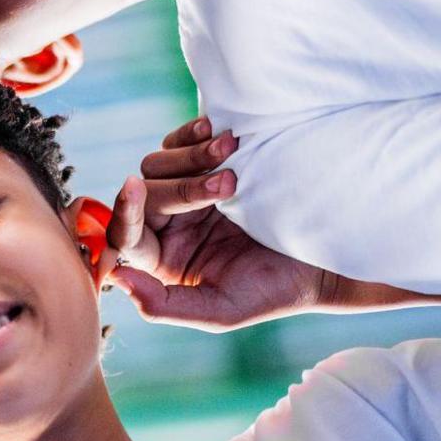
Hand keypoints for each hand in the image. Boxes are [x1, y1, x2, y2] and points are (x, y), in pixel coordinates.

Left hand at [105, 116, 333, 330]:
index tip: (134, 186)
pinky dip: (192, 133)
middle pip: (146, 193)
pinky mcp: (208, 166)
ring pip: (159, 164)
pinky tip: (217, 130)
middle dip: (182, 185)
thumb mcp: (220, 310)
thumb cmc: (274, 290)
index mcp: (161, 260)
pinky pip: (181, 143)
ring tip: (232, 149)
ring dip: (191, 156)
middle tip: (229, 183)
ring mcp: (186, 193)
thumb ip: (164, 304)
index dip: (125, 210)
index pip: (126, 235)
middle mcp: (166, 225)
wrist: (322, 258)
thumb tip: (118, 278)